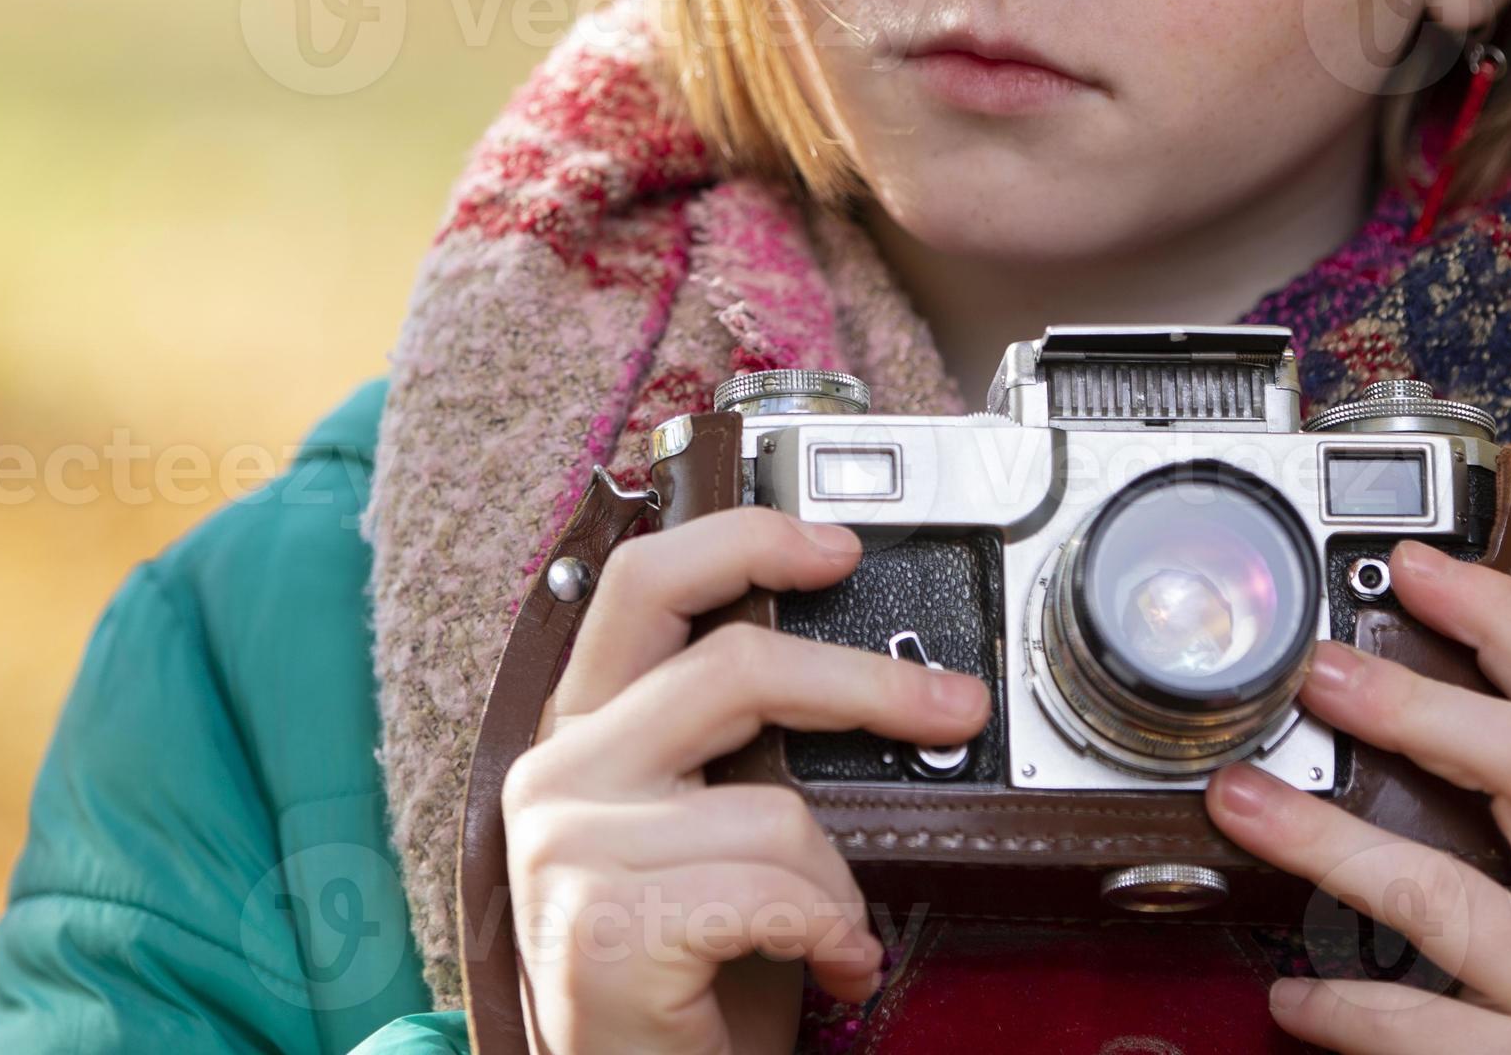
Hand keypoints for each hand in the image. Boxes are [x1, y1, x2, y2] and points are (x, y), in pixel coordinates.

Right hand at [500, 504, 993, 1054]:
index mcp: (581, 730)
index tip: (841, 548)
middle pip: (733, 667)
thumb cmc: (686, 970)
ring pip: (776, 807)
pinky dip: (832, 934)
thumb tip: (853, 665)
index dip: (746, 540)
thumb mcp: (697, 833)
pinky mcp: (605, 929)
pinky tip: (829, 967)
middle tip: (952, 707)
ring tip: (834, 931)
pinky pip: (776, 894)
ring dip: (838, 881)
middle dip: (867, 686)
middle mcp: (559, 773)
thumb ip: (729, 743)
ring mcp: (571, 849)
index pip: (645, 583)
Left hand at [1201, 538, 1510, 1052]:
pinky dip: (1342, 1007)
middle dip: (1416, 706)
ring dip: (1325, 845)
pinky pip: (1421, 1028)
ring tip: (1240, 806)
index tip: (1412, 564)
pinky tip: (1289, 997)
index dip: (1500, 620)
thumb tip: (1380, 710)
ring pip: (1444, 895)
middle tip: (1313, 673)